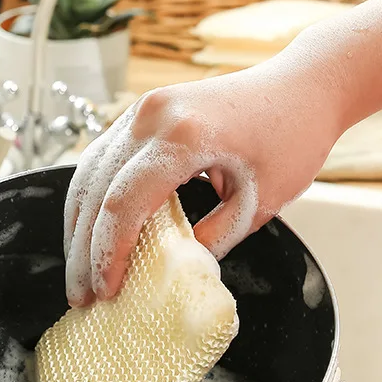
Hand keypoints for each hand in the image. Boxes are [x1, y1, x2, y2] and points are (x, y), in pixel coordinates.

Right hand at [63, 50, 343, 306]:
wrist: (302, 86)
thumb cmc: (292, 138)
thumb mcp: (259, 203)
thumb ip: (211, 240)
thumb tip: (172, 272)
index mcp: (182, 136)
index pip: (124, 204)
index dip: (108, 254)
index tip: (106, 291)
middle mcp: (150, 117)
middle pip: (96, 193)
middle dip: (84, 250)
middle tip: (80, 296)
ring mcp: (141, 110)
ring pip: (88, 176)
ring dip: (79, 227)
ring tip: (79, 271)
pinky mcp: (141, 113)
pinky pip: (101, 160)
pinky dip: (91, 201)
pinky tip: (90, 232)